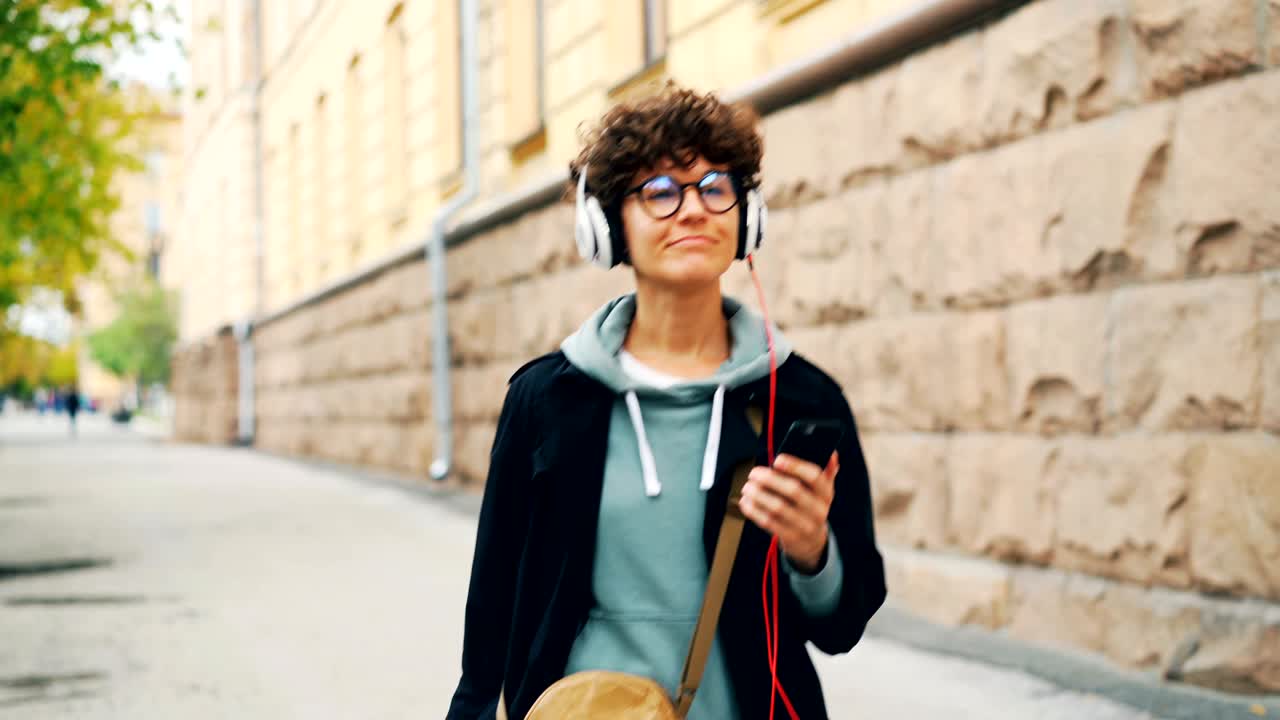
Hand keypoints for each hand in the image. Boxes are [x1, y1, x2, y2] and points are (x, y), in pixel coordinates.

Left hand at [738, 451, 838, 572]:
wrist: (812, 541)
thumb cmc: (811, 507)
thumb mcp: (822, 490)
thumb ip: (825, 471)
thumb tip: (832, 454)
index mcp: (826, 493)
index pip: (815, 477)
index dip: (796, 466)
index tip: (777, 460)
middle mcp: (818, 510)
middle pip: (794, 491)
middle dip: (770, 479)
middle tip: (754, 473)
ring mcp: (804, 525)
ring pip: (778, 508)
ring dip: (758, 495)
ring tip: (748, 487)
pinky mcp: (790, 537)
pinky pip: (769, 522)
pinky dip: (754, 510)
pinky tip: (746, 501)